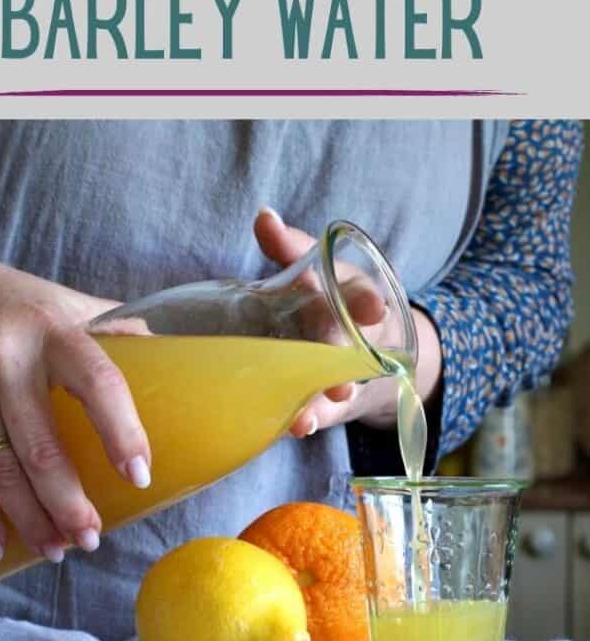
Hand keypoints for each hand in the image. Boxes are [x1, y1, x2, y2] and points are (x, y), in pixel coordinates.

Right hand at [0, 218, 150, 563]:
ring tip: (58, 548)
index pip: (98, 382)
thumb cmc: (7, 300)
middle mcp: (6, 360)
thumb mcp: (63, 303)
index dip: (122, 432)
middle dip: (70, 503)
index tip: (139, 475)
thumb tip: (172, 353)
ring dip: (31, 519)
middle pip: (43, 447)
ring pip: (1, 470)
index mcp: (52, 330)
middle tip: (92, 538)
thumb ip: (113, 326)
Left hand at [254, 209, 441, 436]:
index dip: (367, 300)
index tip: (375, 308)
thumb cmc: (325, 302)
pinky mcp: (332, 402)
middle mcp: (352, 333)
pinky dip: (311, 418)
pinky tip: (298, 425)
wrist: (368, 356)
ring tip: (320, 401)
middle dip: (337, 347)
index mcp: (350, 295)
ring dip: (328, 389)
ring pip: (338, 381)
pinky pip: (322, 412)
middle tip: (333, 355)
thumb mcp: (314, 270)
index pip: (362, 292)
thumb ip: (289, 246)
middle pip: (345, 340)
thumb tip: (265, 215)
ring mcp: (344, 371)